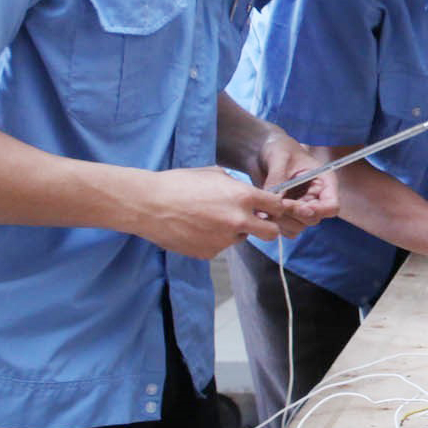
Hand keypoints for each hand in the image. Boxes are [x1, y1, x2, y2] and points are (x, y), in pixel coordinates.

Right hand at [136, 167, 308, 259]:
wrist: (149, 204)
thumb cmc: (180, 183)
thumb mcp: (215, 174)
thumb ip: (237, 186)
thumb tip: (249, 195)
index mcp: (244, 197)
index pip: (277, 206)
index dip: (275, 207)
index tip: (269, 208)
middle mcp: (239, 220)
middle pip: (271, 232)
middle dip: (266, 227)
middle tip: (254, 221)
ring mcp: (224, 240)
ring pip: (241, 238)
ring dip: (233, 231)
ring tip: (208, 218)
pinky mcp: (209, 253)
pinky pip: (220, 247)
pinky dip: (213, 240)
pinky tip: (196, 228)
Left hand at [252, 131, 338, 233]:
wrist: (261, 151)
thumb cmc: (278, 147)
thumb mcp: (280, 157)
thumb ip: (278, 179)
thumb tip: (274, 201)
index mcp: (323, 181)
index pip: (331, 205)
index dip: (319, 211)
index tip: (300, 207)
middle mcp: (315, 197)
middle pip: (313, 219)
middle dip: (295, 214)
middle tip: (278, 204)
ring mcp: (300, 206)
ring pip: (299, 226)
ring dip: (283, 221)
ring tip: (268, 207)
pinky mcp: (286, 212)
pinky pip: (285, 228)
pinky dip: (275, 224)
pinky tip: (264, 211)